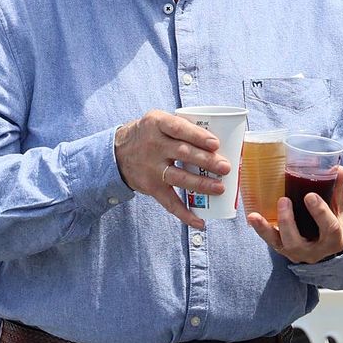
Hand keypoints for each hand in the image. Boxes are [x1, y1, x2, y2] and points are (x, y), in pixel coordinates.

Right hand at [112, 110, 228, 229]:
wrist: (116, 153)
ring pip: (179, 177)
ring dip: (201, 184)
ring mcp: (151, 168)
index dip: (197, 136)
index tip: (215, 144)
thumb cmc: (148, 134)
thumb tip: (221, 140)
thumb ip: (182, 126)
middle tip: (226, 167)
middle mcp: (153, 145)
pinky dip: (185, 214)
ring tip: (220, 188)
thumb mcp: (158, 121)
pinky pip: (169, 202)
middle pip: (183, 153)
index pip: (178, 128)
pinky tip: (200, 221)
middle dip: (206, 161)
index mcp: (157, 123)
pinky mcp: (151, 187)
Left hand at [247, 165, 342, 263]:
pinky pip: (270, 241)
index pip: (329, 228)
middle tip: (284, 200)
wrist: (325, 246)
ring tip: (256, 215)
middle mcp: (314, 251)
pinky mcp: (283, 249)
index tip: (309, 196)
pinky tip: (252, 217)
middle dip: (288, 221)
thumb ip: (337, 190)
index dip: (320, 212)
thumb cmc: (332, 223)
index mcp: (334, 240)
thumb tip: (338, 168)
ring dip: (267, 229)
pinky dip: (261, 229)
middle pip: (298, 242)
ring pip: (280, 244)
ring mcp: (296, 252)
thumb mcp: (339, 209)